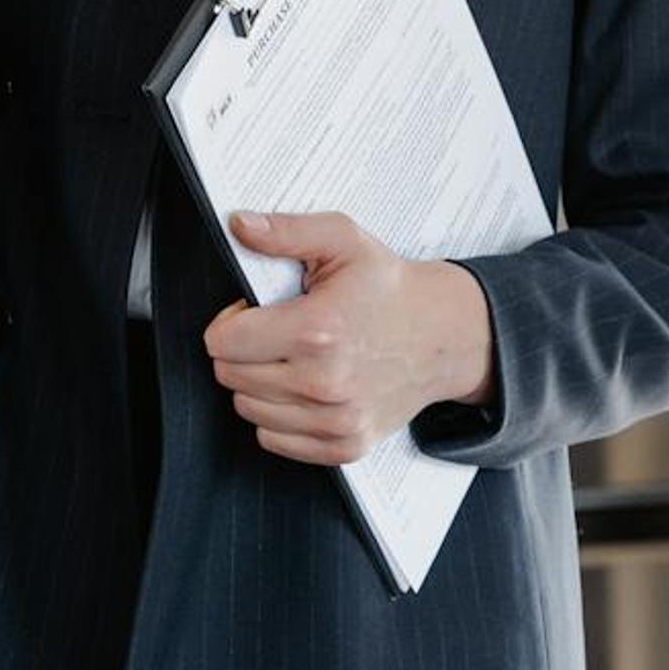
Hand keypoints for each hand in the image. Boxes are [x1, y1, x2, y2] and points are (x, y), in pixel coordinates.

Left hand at [204, 210, 497, 466]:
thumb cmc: (390, 289)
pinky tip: (303, 388)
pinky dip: (278, 416)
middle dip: (243, 351)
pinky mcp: (345, 444)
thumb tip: (240, 224)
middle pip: (231, 376)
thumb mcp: (343, 241)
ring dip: (259, 384)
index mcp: (318, 330)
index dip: (230, 322)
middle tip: (279, 332)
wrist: (444, 336)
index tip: (253, 313)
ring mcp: (337, 419)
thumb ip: (287, 231)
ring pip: (248, 409)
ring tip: (293, 358)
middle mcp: (326, 381)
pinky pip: (273, 438)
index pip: (224, 342)